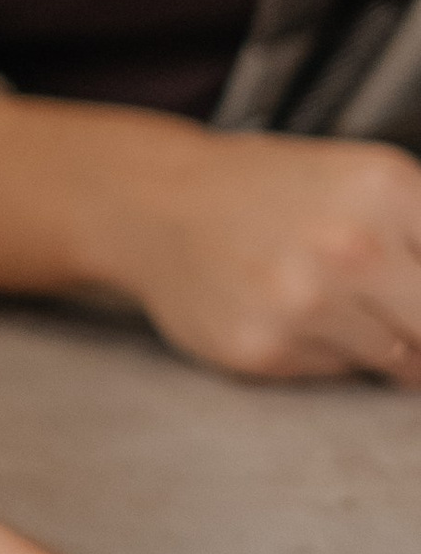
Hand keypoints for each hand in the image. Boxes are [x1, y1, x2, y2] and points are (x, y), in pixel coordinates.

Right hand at [0, 95, 420, 386]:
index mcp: (387, 188)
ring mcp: (305, 302)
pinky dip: (326, 351)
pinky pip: (339, 371)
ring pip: (400, 358)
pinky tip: (287, 312)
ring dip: (379, 339)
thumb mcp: (366, 182)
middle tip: (398, 315)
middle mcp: (352, 246)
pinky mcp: (265, 349)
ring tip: (327, 296)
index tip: (411, 297)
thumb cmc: (273, 192)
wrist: (158, 203)